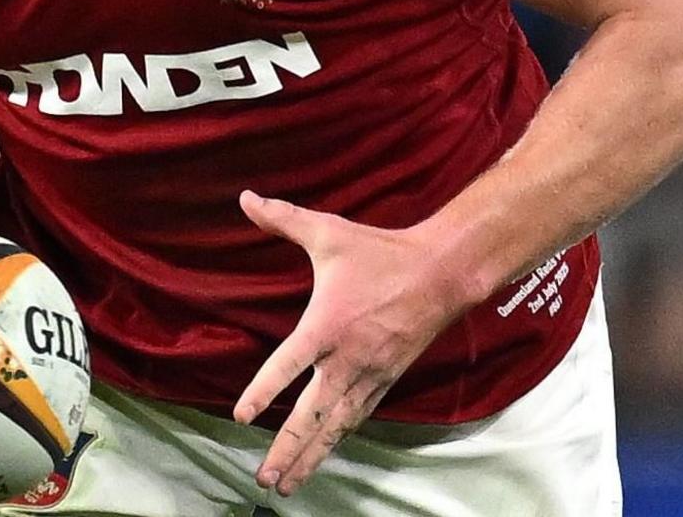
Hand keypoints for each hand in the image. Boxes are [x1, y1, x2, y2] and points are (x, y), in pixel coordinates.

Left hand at [231, 191, 475, 496]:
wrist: (441, 273)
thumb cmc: (381, 252)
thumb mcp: (328, 232)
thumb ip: (283, 218)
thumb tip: (245, 198)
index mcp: (326, 326)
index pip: (286, 367)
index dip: (262, 392)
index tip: (241, 416)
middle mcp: (345, 360)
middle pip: (311, 416)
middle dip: (286, 451)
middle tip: (263, 479)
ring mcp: (368, 376)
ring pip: (334, 427)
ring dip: (310, 457)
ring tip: (285, 485)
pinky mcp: (385, 381)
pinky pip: (357, 418)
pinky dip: (338, 440)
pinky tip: (323, 456)